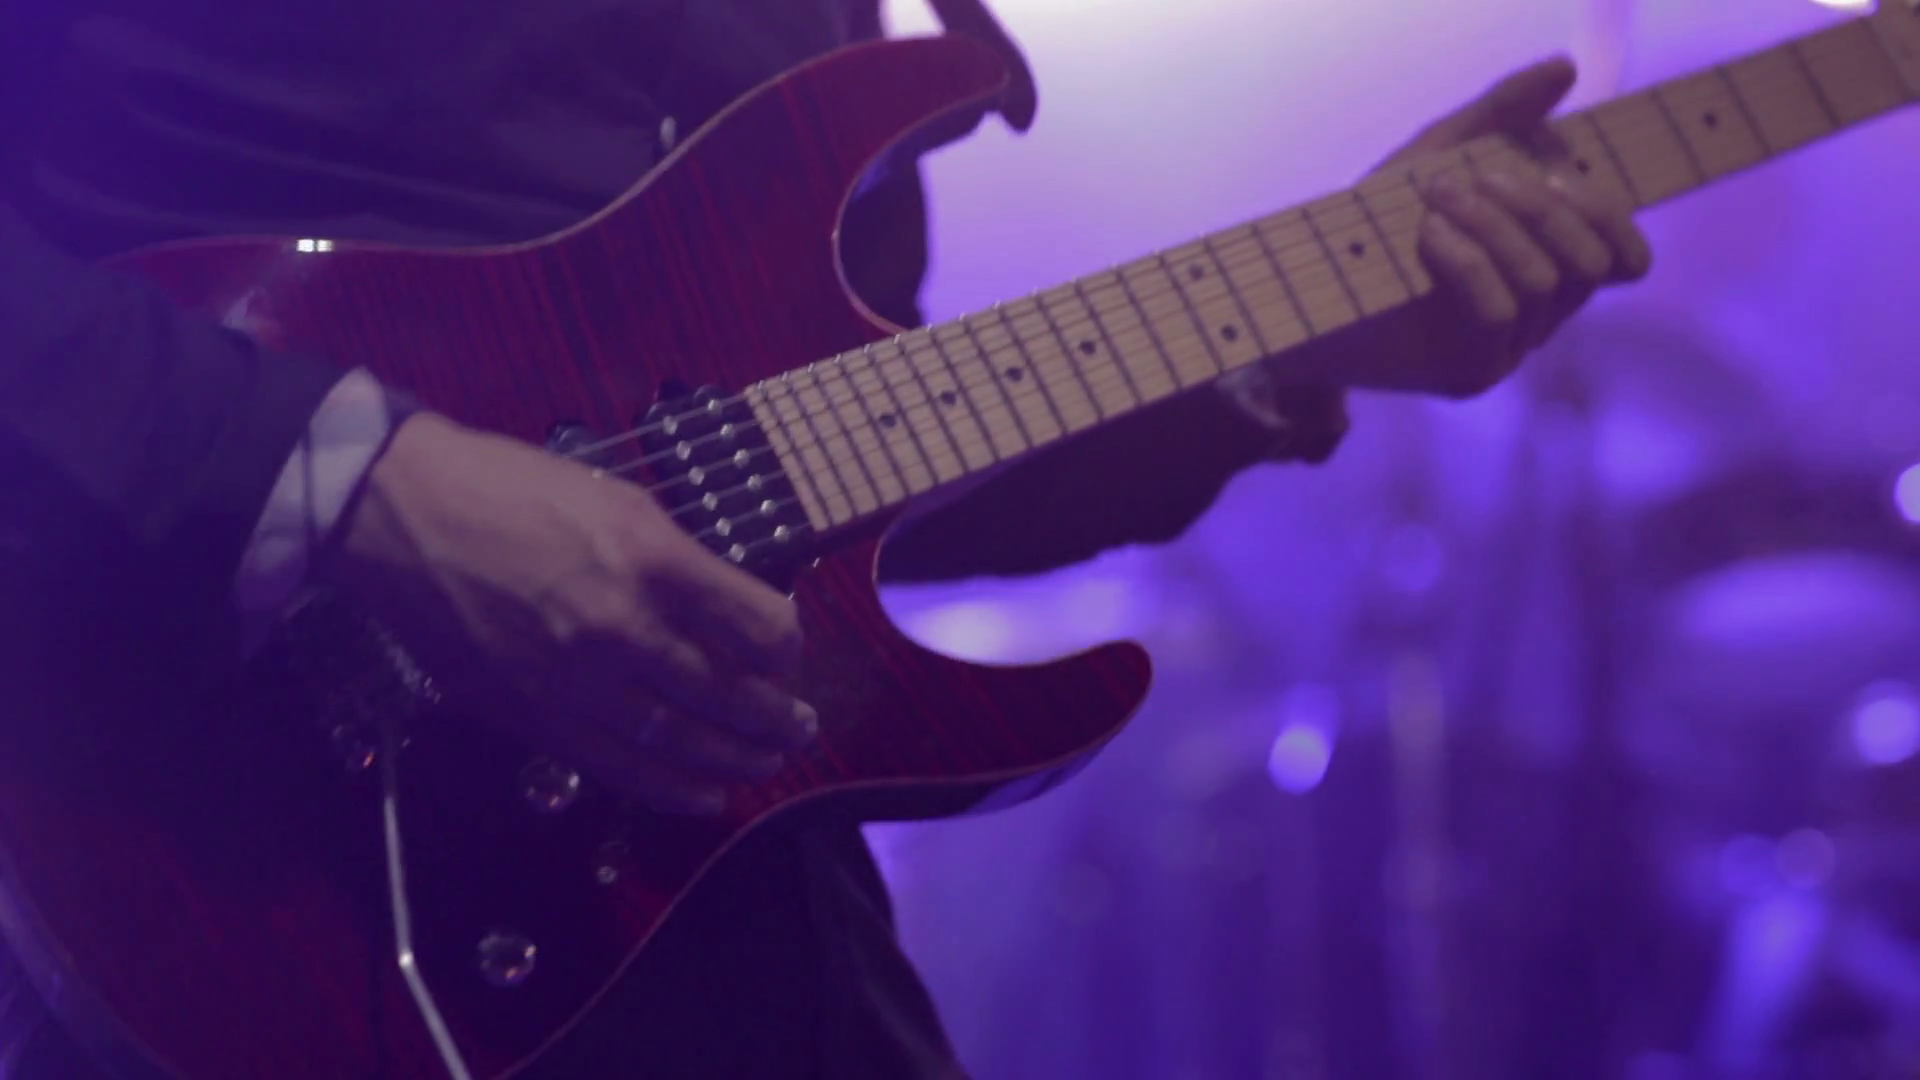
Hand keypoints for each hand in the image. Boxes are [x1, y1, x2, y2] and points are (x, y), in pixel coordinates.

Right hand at [328, 413, 815, 815]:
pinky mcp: (534, 716)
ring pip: (681, 742)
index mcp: (653, 560)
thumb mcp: (618, 499)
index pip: (758, 627)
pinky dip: (671, 787)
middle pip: (729, 693)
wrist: (401, 515)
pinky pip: (619, 766)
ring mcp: (577, 682)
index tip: (790, 651)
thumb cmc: (513, 489)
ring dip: (737, 759)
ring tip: (769, 762)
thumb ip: (680, 560)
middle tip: (803, 727)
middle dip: (777, 718)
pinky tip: (706, 794)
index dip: (788, 646)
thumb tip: (734, 610)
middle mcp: (623, 628)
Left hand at [1358, 56, 1653, 396]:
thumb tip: (1563, 69)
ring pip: (1544, 284)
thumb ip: (1502, 112)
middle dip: (1539, 210)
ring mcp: (1508, 351)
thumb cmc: (1378, 223)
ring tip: (1437, 200)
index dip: (1607, 215)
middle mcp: (1539, 317)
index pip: (1627, 260)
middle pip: (1588, 265)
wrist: (1304, 287)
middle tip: (1477, 179)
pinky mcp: (1469, 373)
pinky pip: (1498, 313)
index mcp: (1548, 269)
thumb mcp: (1443, 152)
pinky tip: (1430, 234)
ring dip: (1494, 227)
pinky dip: (1469, 262)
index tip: (1552, 173)